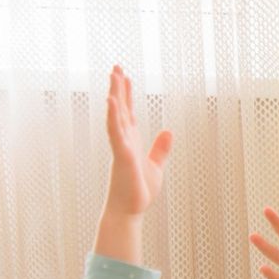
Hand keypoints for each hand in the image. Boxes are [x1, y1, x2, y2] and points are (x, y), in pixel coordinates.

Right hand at [104, 67, 172, 216]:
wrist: (130, 211)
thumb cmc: (139, 191)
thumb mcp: (156, 166)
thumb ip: (160, 149)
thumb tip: (168, 132)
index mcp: (132, 141)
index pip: (128, 112)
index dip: (127, 94)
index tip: (124, 76)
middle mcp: (124, 140)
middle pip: (120, 109)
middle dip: (119, 88)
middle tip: (116, 67)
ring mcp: (121, 147)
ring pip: (116, 116)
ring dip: (115, 95)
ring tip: (114, 76)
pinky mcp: (122, 156)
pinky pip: (115, 133)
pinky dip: (113, 117)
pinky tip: (111, 102)